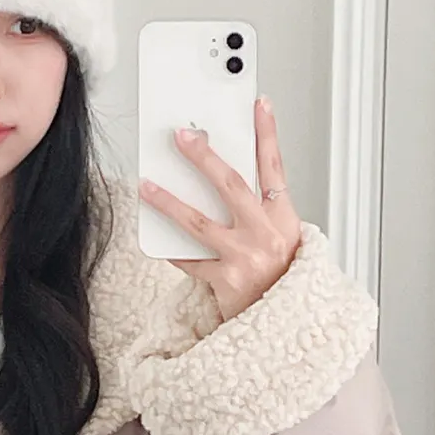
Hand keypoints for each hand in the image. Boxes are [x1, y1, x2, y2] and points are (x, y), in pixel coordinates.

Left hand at [138, 95, 302, 320]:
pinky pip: (190, 260)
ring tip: (147, 185)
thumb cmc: (284, 282)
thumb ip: (261, 212)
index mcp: (285, 220)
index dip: (267, 134)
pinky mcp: (225, 281)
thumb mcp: (284, 240)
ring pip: (199, 222)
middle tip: (183, 136)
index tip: (258, 105)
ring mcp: (244, 258)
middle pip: (231, 185)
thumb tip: (223, 180)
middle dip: (204, 157)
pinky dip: (173, 249)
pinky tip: (156, 237)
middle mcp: (266, 235)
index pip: (275, 167)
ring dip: (169, 201)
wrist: (287, 329)